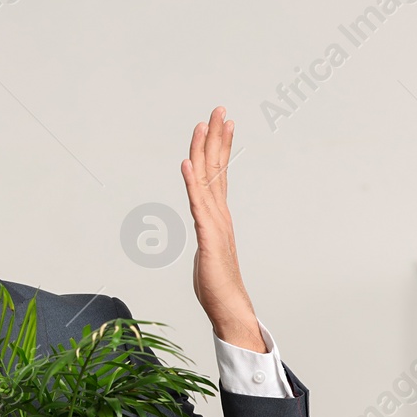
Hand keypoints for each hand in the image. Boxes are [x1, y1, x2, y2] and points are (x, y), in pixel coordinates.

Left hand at [181, 106, 264, 351]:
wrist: (229, 308)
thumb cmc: (218, 286)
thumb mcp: (208, 255)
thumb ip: (206, 240)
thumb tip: (205, 237)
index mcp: (218, 216)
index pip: (218, 174)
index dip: (219, 148)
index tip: (222, 124)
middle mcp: (219, 214)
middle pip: (217, 168)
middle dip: (217, 137)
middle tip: (219, 109)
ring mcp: (215, 224)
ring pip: (209, 179)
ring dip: (206, 150)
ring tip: (205, 123)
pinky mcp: (209, 237)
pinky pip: (198, 205)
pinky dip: (191, 183)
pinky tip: (187, 163)